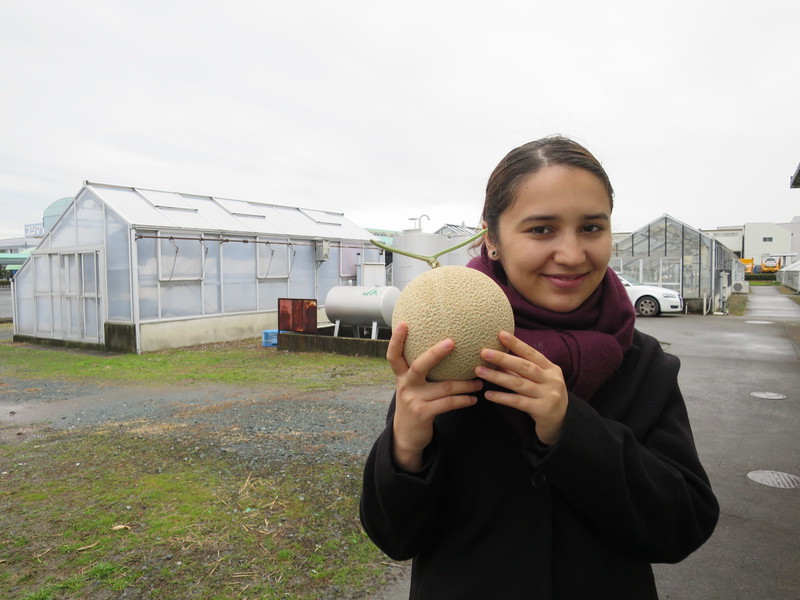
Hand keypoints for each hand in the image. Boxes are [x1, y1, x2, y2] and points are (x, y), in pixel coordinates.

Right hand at [388, 322, 482, 470]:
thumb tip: (442, 349)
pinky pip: (449, 403)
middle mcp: (405, 386)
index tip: (404, 323)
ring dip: (466, 383)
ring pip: (445, 387)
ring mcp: (414, 400)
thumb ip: (419, 372)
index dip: (397, 339)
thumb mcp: (410, 388)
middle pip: (420, 365)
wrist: (406, 436)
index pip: (394, 355)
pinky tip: (473, 399)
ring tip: (480, 381)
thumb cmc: (414, 405)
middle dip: (436, 353)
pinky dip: (464, 400)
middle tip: (452, 341)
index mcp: (401, 377)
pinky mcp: (424, 413)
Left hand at [476, 331, 567, 445]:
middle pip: (525, 367)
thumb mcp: (539, 381)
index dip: (517, 343)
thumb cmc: (545, 398)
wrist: (562, 424)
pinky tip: (488, 394)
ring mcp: (549, 396)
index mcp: (551, 369)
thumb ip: (523, 371)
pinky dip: (502, 397)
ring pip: (519, 384)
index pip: (532, 353)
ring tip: (479, 371)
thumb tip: (498, 356)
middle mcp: (552, 380)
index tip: (500, 334)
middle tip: (484, 352)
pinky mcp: (543, 410)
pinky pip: (518, 402)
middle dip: (503, 358)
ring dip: (497, 377)